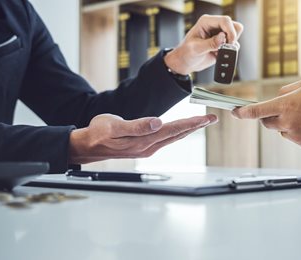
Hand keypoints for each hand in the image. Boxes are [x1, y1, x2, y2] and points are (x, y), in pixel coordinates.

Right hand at [68, 113, 217, 163]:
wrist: (88, 146)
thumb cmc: (99, 133)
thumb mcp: (114, 126)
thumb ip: (137, 126)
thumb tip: (158, 122)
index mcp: (144, 141)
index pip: (173, 130)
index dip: (191, 123)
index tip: (206, 118)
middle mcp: (149, 147)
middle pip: (178, 134)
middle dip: (196, 126)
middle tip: (212, 118)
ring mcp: (147, 149)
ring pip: (173, 137)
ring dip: (189, 129)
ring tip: (201, 122)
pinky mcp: (144, 147)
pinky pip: (166, 139)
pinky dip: (177, 132)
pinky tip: (181, 130)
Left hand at [164, 14, 243, 74]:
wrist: (184, 63)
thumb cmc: (186, 53)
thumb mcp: (196, 48)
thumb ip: (211, 43)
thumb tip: (223, 37)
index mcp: (206, 22)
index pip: (225, 21)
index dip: (230, 31)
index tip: (229, 43)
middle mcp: (214, 26)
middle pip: (234, 26)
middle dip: (232, 38)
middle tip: (223, 48)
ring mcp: (219, 35)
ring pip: (236, 35)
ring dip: (231, 45)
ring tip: (219, 51)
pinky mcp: (222, 44)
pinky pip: (233, 45)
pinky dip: (229, 51)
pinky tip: (218, 55)